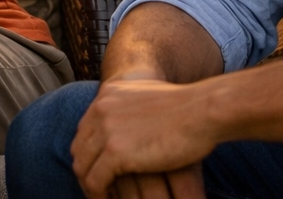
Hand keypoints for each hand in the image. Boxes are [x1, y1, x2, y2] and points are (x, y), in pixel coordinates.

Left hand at [71, 80, 216, 198]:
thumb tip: (130, 128)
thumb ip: (132, 108)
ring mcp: (106, 130)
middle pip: (79, 147)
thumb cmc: (188, 106)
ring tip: (104, 197)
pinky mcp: (116, 152)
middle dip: (86, 169)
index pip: (85, 129)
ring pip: (82, 166)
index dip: (90, 152)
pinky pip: (95, 181)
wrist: (202, 109)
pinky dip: (99, 195)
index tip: (100, 169)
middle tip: (100, 188)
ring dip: (90, 185)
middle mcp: (101, 109)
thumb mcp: (149, 96)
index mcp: (108, 94)